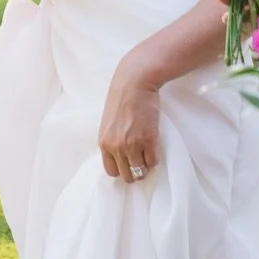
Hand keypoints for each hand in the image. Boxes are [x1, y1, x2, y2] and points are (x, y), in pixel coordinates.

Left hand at [98, 54, 161, 183]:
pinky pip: (153, 162)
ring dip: (145, 166)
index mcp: (104, 143)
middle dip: (135, 171)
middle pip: (127, 175)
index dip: (121, 169)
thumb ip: (112, 139)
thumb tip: (120, 154)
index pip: (111, 171)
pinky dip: (154, 158)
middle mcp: (116, 147)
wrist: (135, 83)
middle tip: (140, 161)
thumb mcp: (109, 122)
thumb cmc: (122, 98)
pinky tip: (153, 147)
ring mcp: (133, 145)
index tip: (128, 163)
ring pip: (141, 172)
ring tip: (147, 155)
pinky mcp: (149, 141)